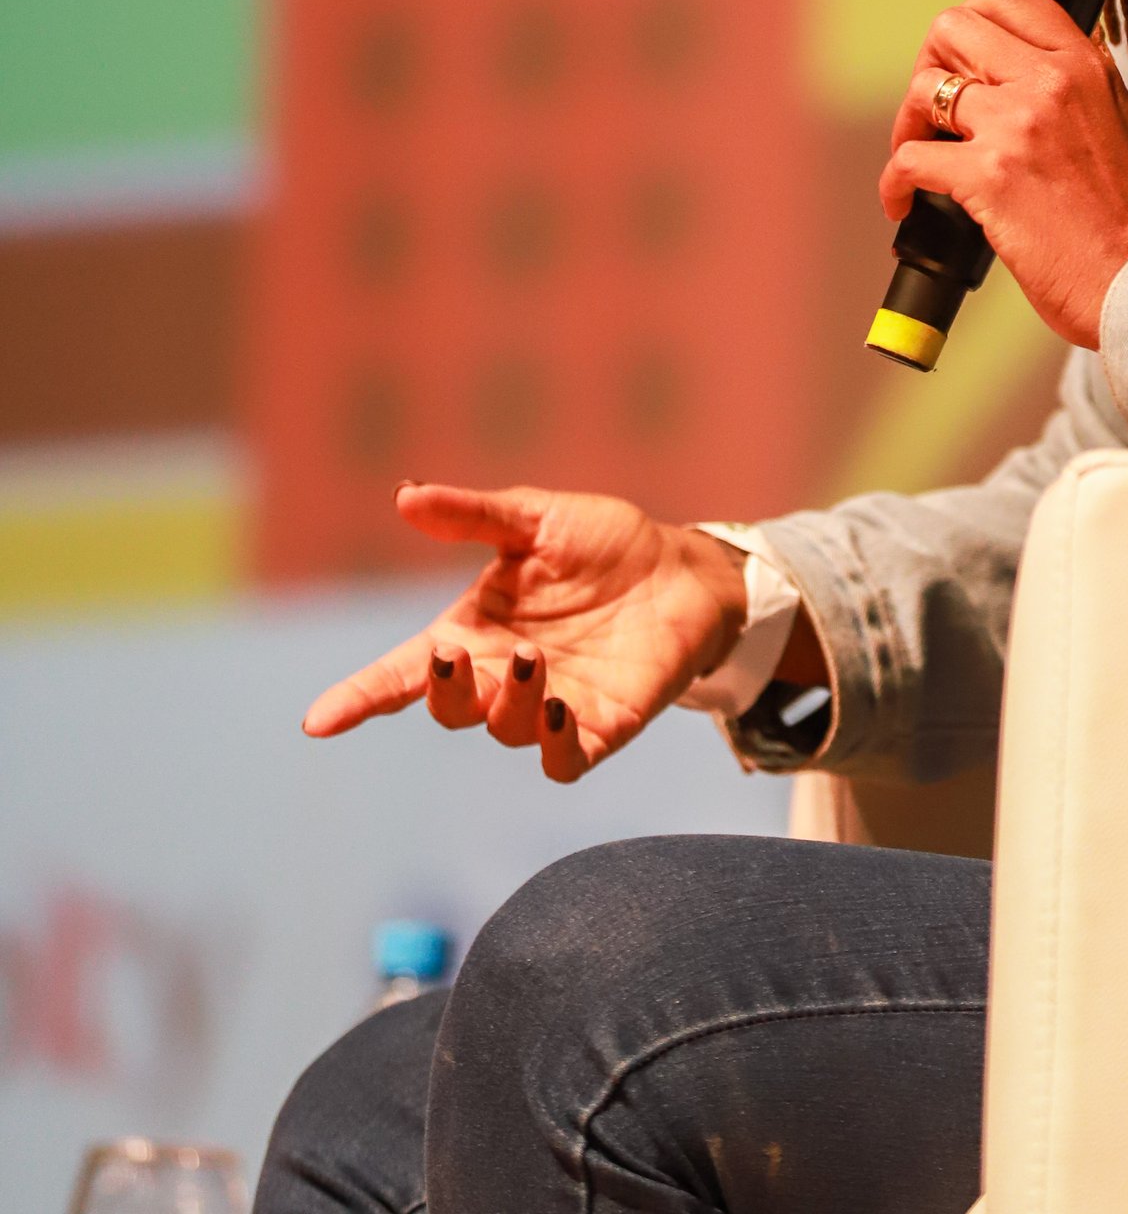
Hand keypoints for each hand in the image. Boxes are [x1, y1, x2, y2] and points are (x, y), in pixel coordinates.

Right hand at [300, 483, 755, 781]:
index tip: (318, 720)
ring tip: (532, 658)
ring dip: (506, 701)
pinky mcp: (599, 728)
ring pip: (504, 730)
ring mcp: (549, 706)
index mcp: (475, 629)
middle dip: (444, 690)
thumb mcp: (535, 518)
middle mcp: (502, 676)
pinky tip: (559, 708)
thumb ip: (472, 516)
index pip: (404, 671)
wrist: (682, 568)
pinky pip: (562, 759)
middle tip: (457, 654)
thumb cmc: (602, 543)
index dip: (361, 696)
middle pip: (449, 707)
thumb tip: (405, 495)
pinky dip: (553, 745)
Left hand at [882, 0, 1127, 347]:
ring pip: (925, 87)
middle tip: (934, 106)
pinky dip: (893, 183)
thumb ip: (1091, 89)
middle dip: (930, 61)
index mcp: (1084, 66)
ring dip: (908, 122)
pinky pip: (908, 158)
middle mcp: (1048, 82)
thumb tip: (1061, 72)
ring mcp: (1014, 125)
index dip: (974, 20)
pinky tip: (902, 204)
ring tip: (916, 153)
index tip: (965, 56)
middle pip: (954, 26)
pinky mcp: (985, 175)